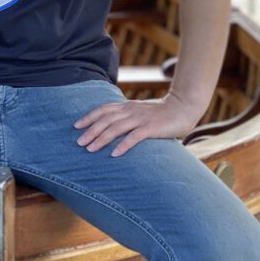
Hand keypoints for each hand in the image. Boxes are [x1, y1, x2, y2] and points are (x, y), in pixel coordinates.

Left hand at [74, 91, 203, 157]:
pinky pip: (135, 137)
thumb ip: (128, 118)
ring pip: (116, 128)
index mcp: (127, 106)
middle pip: (106, 119)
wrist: (183, 107)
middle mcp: (131, 111)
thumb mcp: (140, 112)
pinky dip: (123, 145)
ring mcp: (141, 119)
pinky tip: (114, 154)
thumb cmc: (161, 114)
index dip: (88, 117)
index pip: (103, 110)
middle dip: (90, 130)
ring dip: (102, 138)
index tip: (75, 126)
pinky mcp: (151, 127)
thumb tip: (112, 129)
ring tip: (90, 149)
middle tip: (78, 142)